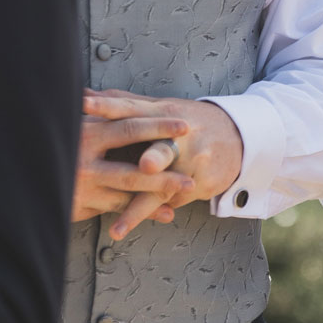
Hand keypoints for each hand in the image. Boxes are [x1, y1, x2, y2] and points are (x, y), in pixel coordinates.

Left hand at [83, 91, 244, 238]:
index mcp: (164, 112)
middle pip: (163, 149)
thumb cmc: (189, 121)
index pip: (133, 109)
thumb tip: (84, 93)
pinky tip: (131, 227)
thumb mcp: (161, 108)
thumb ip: (124, 103)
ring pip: (163, 188)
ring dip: (139, 210)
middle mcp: (181, 136)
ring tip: (117, 229)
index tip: (85, 105)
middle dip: (155, 159)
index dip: (109, 107)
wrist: (238, 137)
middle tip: (143, 166)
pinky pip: (172, 201)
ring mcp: (195, 161)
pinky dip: (153, 213)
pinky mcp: (202, 183)